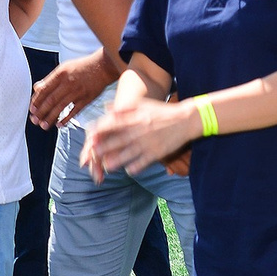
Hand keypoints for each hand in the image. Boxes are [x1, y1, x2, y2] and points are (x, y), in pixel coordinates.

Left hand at [29, 51, 120, 129]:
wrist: (103, 66)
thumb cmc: (83, 66)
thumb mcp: (64, 68)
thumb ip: (50, 79)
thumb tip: (37, 88)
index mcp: (60, 74)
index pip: (44, 90)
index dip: (36, 101)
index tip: (31, 109)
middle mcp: (68, 83)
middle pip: (51, 100)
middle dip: (41, 112)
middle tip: (34, 120)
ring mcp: (78, 92)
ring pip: (61, 107)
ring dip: (51, 117)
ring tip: (44, 125)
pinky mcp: (87, 99)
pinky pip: (75, 111)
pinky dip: (66, 118)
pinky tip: (59, 124)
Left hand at [83, 95, 199, 179]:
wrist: (185, 119)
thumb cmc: (162, 111)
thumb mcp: (143, 104)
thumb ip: (124, 107)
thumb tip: (106, 108)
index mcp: (135, 118)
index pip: (114, 124)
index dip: (101, 130)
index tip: (91, 135)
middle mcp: (140, 131)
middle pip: (118, 140)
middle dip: (104, 147)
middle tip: (93, 154)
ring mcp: (148, 143)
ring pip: (129, 154)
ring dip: (117, 161)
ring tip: (107, 167)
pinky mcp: (157, 152)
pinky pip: (144, 162)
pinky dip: (136, 167)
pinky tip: (129, 171)